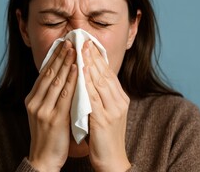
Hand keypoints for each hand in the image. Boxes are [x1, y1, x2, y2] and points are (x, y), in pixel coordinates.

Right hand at [25, 40, 77, 171]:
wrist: (43, 158)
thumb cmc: (48, 135)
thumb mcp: (43, 112)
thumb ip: (49, 96)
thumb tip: (60, 77)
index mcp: (32, 99)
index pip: (44, 73)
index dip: (54, 57)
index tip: (62, 44)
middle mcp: (34, 102)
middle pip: (49, 73)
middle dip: (60, 55)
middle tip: (70, 40)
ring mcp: (43, 110)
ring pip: (56, 81)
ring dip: (66, 63)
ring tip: (75, 49)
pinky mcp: (53, 118)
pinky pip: (64, 95)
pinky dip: (71, 80)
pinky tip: (77, 69)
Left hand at [82, 40, 130, 171]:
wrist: (112, 160)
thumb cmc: (105, 136)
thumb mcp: (106, 112)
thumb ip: (101, 95)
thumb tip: (90, 78)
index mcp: (120, 98)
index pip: (108, 73)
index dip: (98, 57)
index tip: (88, 43)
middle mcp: (119, 101)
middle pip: (105, 73)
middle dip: (93, 56)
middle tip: (83, 40)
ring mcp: (113, 110)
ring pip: (100, 82)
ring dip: (89, 65)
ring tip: (81, 50)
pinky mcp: (104, 120)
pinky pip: (94, 97)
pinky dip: (87, 83)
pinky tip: (80, 73)